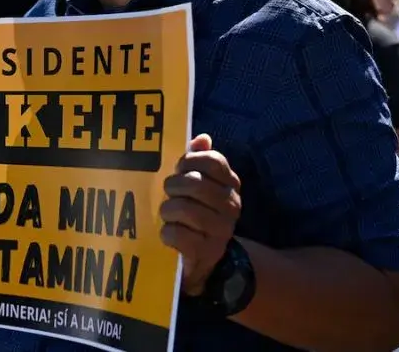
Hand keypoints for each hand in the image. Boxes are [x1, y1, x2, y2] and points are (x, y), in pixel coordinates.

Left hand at [160, 134, 241, 295]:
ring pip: (183, 208)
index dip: (190, 161)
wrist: (207, 261)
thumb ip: (199, 160)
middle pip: (194, 183)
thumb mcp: (198, 185)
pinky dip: (167, 233)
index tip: (179, 168)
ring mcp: (220, 231)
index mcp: (230, 185)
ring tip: (168, 214)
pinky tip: (169, 233)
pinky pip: (176, 234)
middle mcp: (231, 206)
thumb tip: (202, 138)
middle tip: (169, 193)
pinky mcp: (205, 253)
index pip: (214, 161)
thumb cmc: (196, 213)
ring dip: (167, 210)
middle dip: (173, 186)